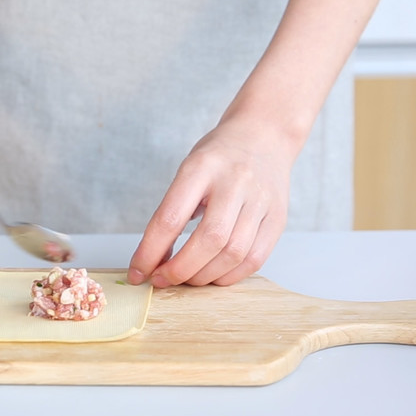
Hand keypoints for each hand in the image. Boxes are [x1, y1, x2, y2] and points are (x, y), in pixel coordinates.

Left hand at [126, 118, 295, 286]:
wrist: (263, 136)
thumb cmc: (218, 158)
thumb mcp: (188, 171)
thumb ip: (171, 212)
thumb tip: (153, 261)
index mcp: (202, 167)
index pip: (171, 218)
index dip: (150, 252)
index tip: (136, 272)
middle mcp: (235, 182)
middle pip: (209, 239)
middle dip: (179, 270)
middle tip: (161, 280)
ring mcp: (261, 200)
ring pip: (233, 253)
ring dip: (203, 277)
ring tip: (186, 278)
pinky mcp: (278, 218)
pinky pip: (255, 259)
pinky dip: (229, 276)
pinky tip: (213, 275)